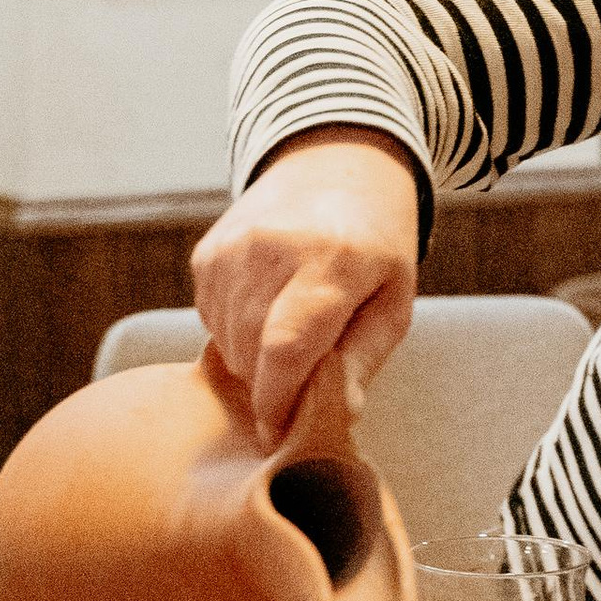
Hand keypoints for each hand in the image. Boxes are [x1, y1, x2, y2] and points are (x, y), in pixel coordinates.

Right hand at [191, 129, 422, 441]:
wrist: (335, 165)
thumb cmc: (375, 245)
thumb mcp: (394, 300)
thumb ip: (363, 359)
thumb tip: (337, 416)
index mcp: (333, 261)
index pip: (287, 348)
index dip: (278, 402)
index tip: (280, 434)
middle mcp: (272, 249)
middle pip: (252, 353)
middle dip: (271, 387)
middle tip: (301, 387)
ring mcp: (232, 248)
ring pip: (227, 343)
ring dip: (254, 362)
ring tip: (291, 339)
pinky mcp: (207, 252)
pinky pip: (210, 321)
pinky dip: (236, 333)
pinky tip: (267, 310)